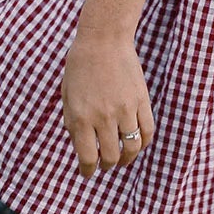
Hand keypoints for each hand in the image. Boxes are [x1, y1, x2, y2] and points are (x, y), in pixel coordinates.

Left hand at [61, 20, 154, 176]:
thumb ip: (72, 123)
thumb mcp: (67, 96)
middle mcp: (103, 118)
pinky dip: (143, 143)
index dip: (88, 171)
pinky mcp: (141, 101)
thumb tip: (81, 147)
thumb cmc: (79, 66)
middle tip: (105, 164)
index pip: (88, 157)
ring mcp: (125, 110)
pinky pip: (147, 131)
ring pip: (131, 148)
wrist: (103, 39)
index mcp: (80, 117)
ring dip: (126, 159)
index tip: (88, 173)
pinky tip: (137, 144)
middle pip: (111, 156)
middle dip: (107, 165)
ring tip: (122, 159)